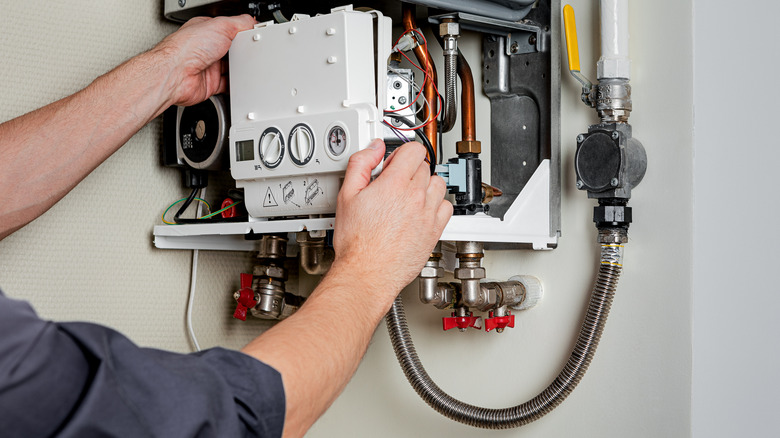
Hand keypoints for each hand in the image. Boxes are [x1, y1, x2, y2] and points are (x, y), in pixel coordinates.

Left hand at [151, 15, 255, 106]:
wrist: (175, 74)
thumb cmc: (187, 48)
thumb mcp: (221, 26)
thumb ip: (239, 22)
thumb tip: (252, 21)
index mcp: (207, 31)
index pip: (230, 29)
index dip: (243, 32)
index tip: (255, 35)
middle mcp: (207, 48)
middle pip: (233, 50)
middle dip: (243, 52)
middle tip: (252, 52)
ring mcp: (209, 67)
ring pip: (232, 68)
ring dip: (239, 69)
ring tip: (246, 66)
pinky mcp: (211, 83)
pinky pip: (228, 85)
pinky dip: (235, 85)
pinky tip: (239, 82)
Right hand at [332, 140, 452, 293]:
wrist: (367, 272)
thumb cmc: (357, 242)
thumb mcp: (346, 195)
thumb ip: (360, 164)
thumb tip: (373, 148)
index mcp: (394, 184)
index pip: (413, 150)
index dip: (401, 153)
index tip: (393, 163)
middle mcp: (415, 197)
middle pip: (424, 167)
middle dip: (409, 170)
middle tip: (394, 183)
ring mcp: (428, 214)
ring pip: (438, 184)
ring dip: (425, 185)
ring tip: (409, 196)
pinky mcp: (434, 230)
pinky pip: (446, 207)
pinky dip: (437, 204)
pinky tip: (422, 210)